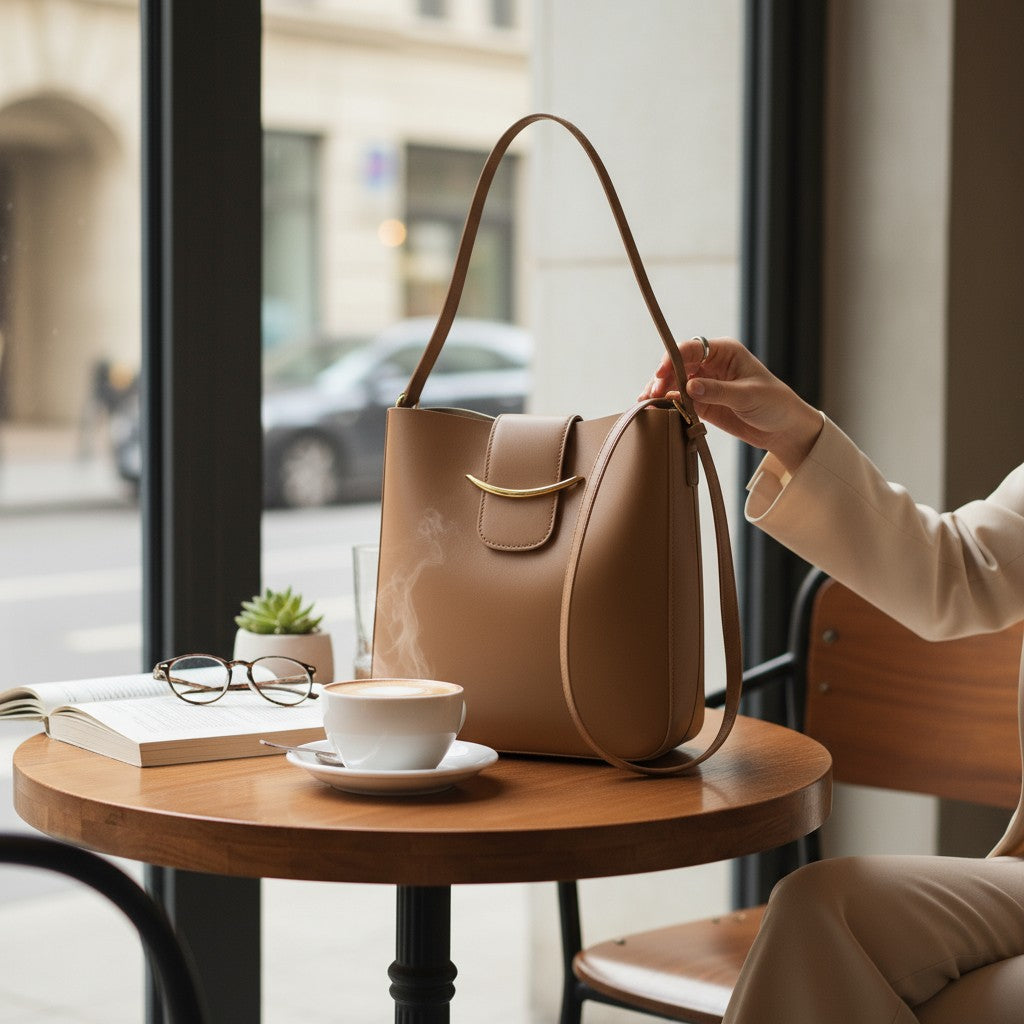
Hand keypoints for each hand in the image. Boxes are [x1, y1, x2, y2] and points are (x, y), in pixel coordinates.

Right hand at [638, 337, 822, 471]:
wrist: (784, 429)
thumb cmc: (774, 404)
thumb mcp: (748, 396)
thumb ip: (718, 391)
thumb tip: (689, 387)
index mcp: (724, 352)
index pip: (692, 348)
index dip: (673, 358)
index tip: (662, 374)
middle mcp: (712, 365)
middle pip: (677, 366)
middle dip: (662, 378)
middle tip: (652, 394)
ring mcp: (705, 385)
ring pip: (675, 383)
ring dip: (661, 392)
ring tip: (647, 403)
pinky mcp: (702, 404)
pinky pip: (679, 401)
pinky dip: (667, 405)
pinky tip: (656, 411)